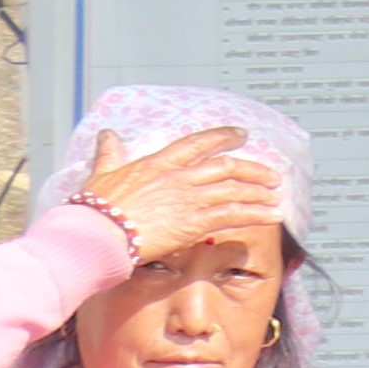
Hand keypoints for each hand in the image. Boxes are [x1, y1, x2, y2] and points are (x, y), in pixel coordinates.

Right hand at [75, 126, 287, 267]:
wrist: (95, 233)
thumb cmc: (94, 208)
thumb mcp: (101, 173)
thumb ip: (109, 153)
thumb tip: (107, 134)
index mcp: (158, 163)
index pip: (197, 143)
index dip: (223, 137)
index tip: (241, 134)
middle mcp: (179, 177)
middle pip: (226, 166)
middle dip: (252, 169)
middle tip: (270, 175)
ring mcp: (189, 199)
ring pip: (235, 190)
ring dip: (259, 193)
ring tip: (275, 196)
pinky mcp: (194, 223)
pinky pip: (234, 215)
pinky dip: (257, 214)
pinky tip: (272, 216)